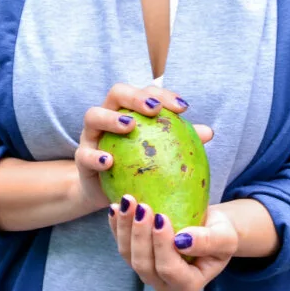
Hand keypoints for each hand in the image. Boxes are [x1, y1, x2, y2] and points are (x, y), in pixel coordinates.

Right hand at [72, 84, 210, 211]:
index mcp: (130, 111)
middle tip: (154, 109)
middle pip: (117, 93)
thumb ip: (180, 143)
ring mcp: (91, 136)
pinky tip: (110, 162)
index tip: (184, 107)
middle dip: (136, 96)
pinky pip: (84, 154)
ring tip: (129, 126)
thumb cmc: (143, 171)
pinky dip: (96, 156)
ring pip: (93, 115)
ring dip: (111, 118)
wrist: (113, 197)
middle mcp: (109, 117)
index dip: (164, 94)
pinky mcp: (81, 158)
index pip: (146, 92)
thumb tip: (208, 132)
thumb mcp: (162, 158)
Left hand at [108, 198, 237, 290]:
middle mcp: (164, 284)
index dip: (162, 245)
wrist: (210, 228)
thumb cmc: (221, 234)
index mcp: (188, 284)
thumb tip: (182, 241)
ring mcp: (148, 272)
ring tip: (127, 201)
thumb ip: (208, 242)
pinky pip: (121, 244)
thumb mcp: (225, 237)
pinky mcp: (137, 257)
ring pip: (128, 255)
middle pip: (144, 264)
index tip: (162, 216)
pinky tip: (115, 207)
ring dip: (125, 227)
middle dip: (140, 235)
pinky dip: (117, 226)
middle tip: (143, 206)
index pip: (169, 269)